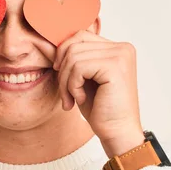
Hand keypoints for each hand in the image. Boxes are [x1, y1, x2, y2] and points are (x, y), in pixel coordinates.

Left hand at [53, 31, 143, 156]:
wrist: (117, 133)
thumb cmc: (101, 109)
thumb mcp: (84, 78)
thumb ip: (75, 58)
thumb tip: (48, 44)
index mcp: (118, 48)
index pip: (80, 36)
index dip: (64, 55)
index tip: (62, 77)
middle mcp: (122, 48)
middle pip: (74, 45)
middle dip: (63, 71)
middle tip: (66, 94)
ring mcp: (120, 55)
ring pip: (73, 56)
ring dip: (66, 82)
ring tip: (72, 99)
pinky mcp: (114, 66)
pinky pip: (78, 67)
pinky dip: (73, 86)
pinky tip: (81, 99)